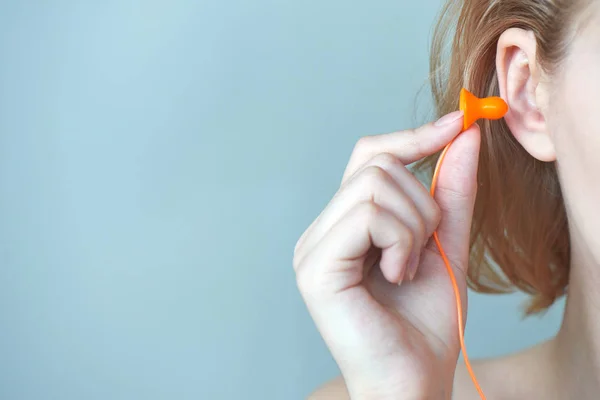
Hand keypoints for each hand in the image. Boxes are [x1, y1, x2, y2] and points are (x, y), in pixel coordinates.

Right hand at [294, 111, 480, 398]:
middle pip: (375, 165)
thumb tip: (464, 135)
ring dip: (413, 226)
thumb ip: (451, 191)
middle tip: (423, 248)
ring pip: (374, 186)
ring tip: (408, 267)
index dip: (413, 136)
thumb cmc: (425, 320)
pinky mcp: (315, 267)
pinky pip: (368, 217)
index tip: (460, 122)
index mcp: (344, 224)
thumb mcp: (446, 243)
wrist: (414, 379)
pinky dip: (400, 241)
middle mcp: (320, 230)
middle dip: (420, 202)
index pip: (369, 156)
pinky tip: (397, 274)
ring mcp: (312, 248)